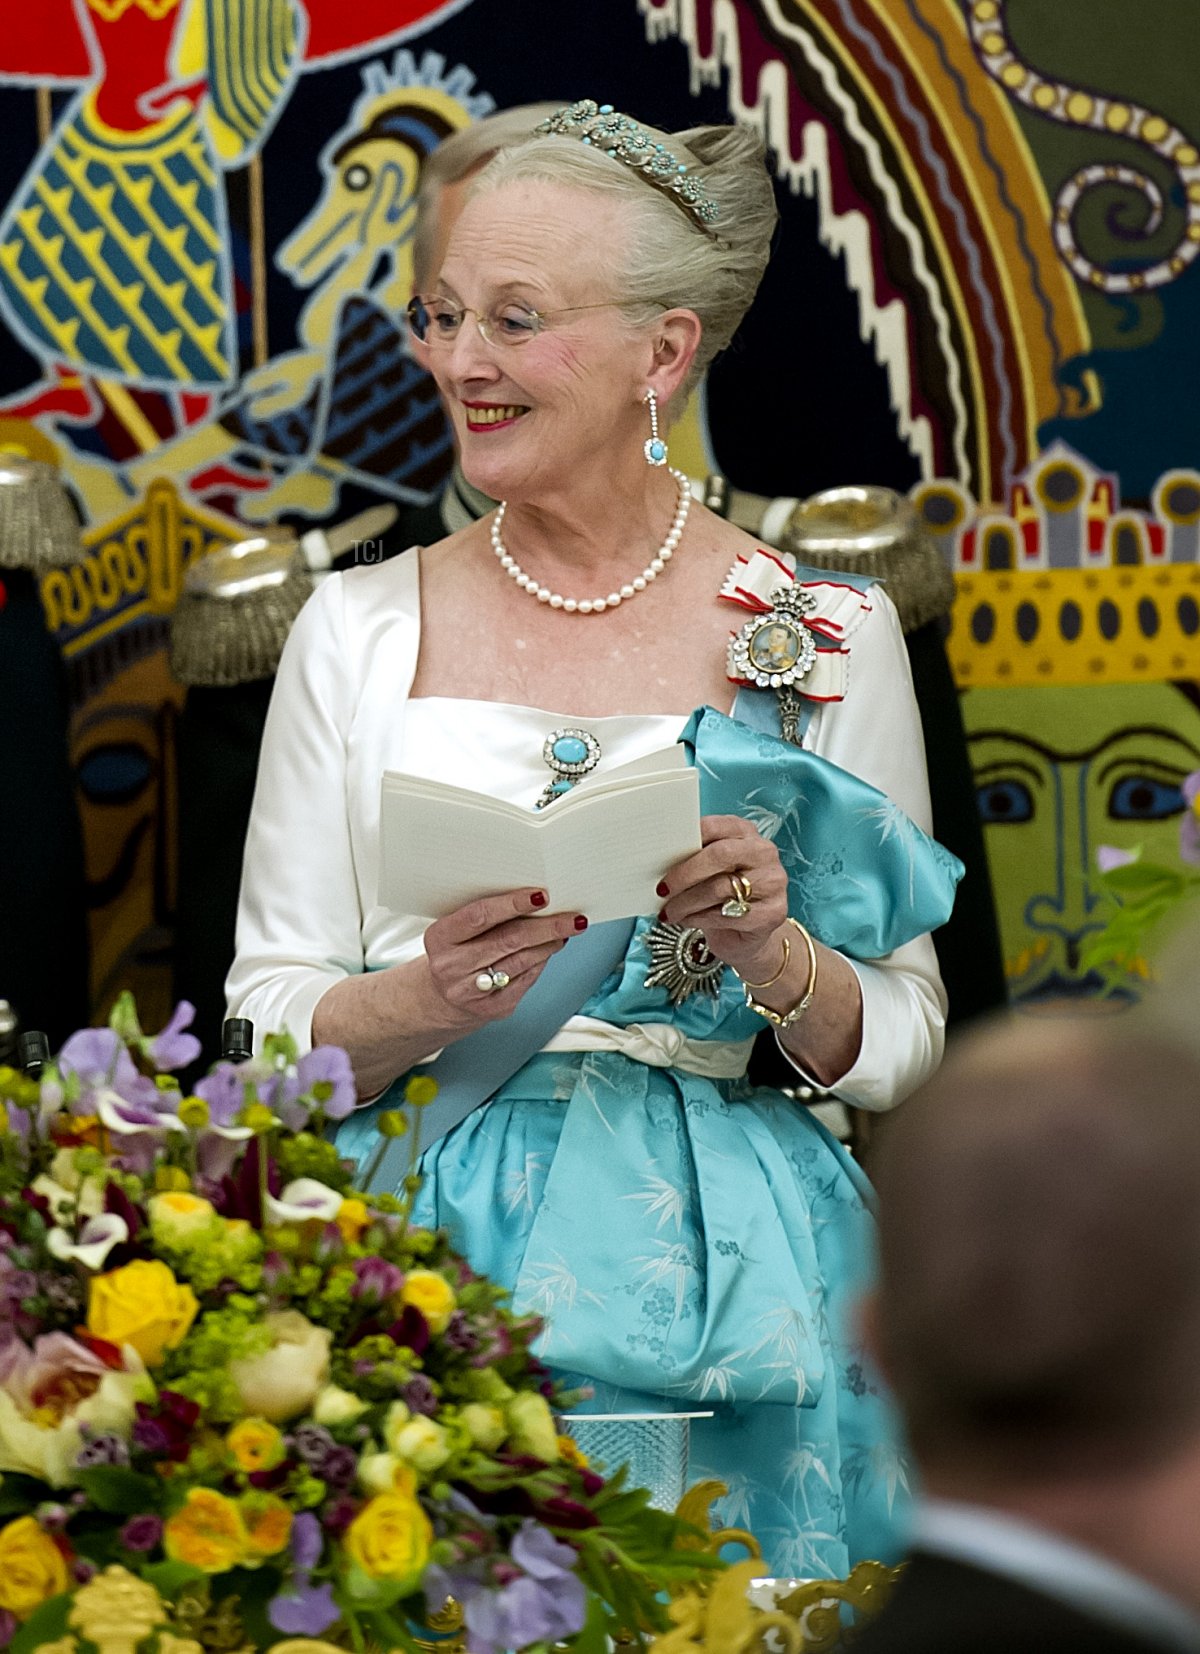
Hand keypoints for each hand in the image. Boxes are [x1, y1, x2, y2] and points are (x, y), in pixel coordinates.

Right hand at [422, 888, 586, 1029]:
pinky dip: (542, 961)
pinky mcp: (493, 1009)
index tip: (541, 895)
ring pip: (522, 961)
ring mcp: (472, 991)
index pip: (480, 916)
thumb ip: (487, 915)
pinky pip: (527, 980)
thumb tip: (536, 900)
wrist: (442, 998)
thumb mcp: (456, 930)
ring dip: (550, 943)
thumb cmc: (456, 952)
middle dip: (547, 927)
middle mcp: (452, 967)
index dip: (512, 904)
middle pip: (509, 941)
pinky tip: (550, 949)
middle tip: (572, 918)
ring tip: (566, 930)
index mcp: (440, 938)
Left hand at [657, 815, 790, 981]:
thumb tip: (658, 856)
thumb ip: (693, 857)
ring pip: (721, 888)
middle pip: (720, 855)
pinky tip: (687, 920)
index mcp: (745, 832)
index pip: (715, 826)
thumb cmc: (721, 894)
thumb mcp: (708, 870)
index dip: (687, 839)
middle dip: (685, 874)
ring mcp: (772, 882)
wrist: (746, 934)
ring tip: (669, 911)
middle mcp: (763, 852)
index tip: (662, 855)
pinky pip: (728, 915)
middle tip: (662, 889)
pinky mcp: (773, 912)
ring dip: (687, 902)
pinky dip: (700, 919)